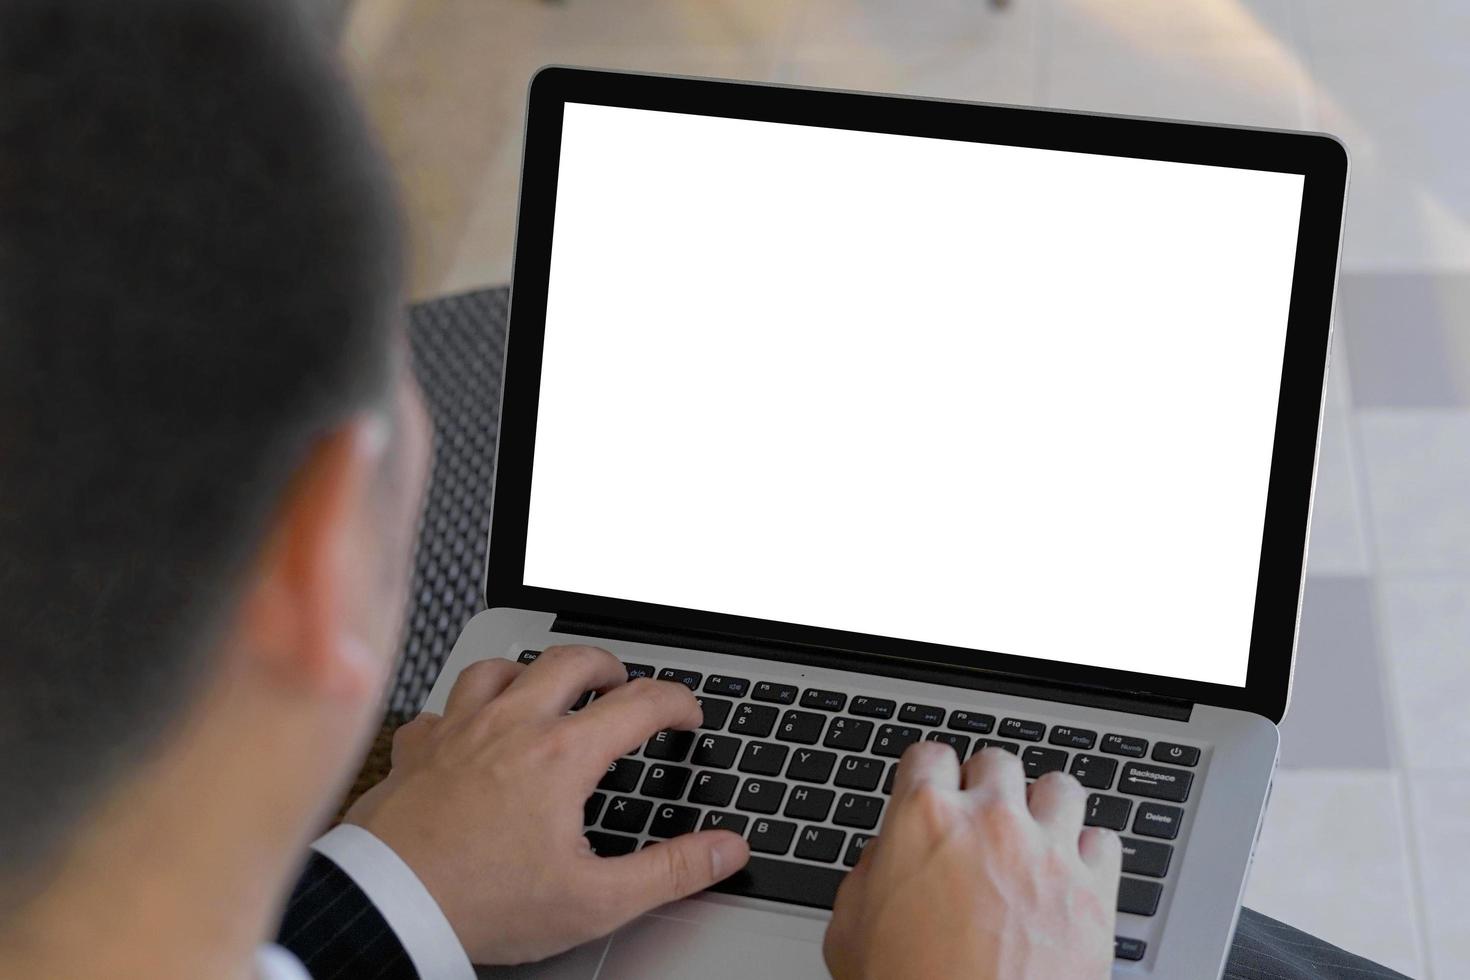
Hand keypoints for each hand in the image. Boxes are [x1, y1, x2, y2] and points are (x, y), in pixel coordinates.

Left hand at [343, 646, 750, 963]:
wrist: (385, 908)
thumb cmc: (482, 905)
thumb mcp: (595, 900)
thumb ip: (670, 871)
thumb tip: (726, 851)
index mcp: (562, 755)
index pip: (640, 702)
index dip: (677, 702)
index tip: (687, 716)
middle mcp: (511, 725)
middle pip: (571, 660)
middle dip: (609, 665)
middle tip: (622, 685)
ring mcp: (458, 730)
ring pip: (502, 666)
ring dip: (534, 671)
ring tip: (547, 690)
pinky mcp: (416, 748)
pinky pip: (442, 706)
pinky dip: (464, 708)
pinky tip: (468, 729)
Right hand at [825, 743, 1120, 979]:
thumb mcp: (850, 931)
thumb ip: (869, 874)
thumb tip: (887, 856)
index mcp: (923, 819)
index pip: (928, 754)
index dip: (927, 776)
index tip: (933, 789)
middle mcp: (990, 822)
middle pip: (997, 761)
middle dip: (986, 787)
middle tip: (980, 819)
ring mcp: (1047, 852)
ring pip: (1059, 787)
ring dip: (1043, 808)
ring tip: (1034, 835)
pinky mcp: (1093, 893)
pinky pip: (1105, 842)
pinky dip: (1088, 854)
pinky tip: (1070, 874)